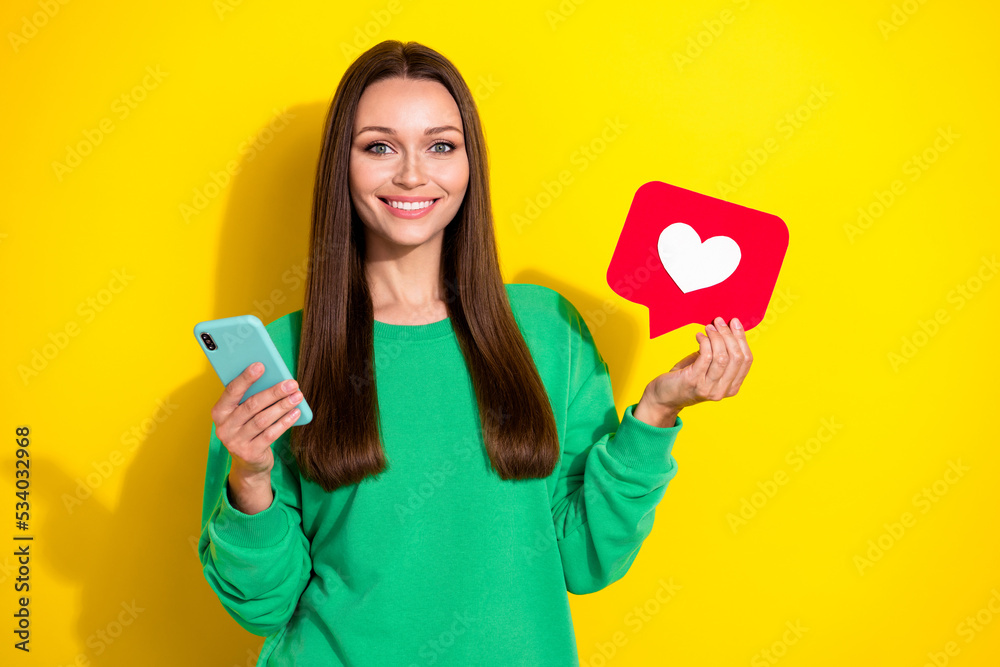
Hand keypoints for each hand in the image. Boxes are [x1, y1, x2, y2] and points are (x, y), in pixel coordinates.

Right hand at [211, 361, 303, 479]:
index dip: (246, 378)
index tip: (260, 365)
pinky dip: (285, 422)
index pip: (232, 391)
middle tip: (291, 383)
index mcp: (219, 412)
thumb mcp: (242, 413)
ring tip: (297, 396)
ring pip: (263, 420)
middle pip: (251, 405)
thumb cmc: (247, 428)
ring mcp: (236, 442)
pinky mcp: (250, 453)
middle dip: (274, 392)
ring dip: (282, 406)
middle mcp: (224, 427)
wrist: (248, 462)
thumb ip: (250, 397)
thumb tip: (273, 377)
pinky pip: (270, 434)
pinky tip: (296, 413)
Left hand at [641, 316, 753, 413]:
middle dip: (729, 335)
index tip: (734, 322)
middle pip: (737, 357)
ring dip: (716, 337)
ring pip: (722, 357)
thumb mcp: (709, 367)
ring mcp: (709, 387)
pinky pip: (706, 356)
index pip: (746, 360)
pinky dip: (704, 342)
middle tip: (719, 321)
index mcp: (732, 387)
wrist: (665, 395)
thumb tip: (728, 328)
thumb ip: (721, 353)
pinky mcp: (694, 381)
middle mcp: (723, 390)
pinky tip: (698, 336)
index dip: (742, 338)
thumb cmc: (687, 377)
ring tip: (708, 328)